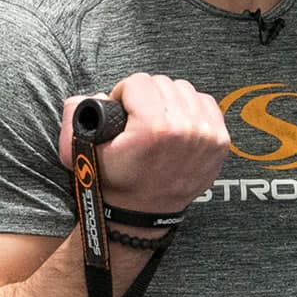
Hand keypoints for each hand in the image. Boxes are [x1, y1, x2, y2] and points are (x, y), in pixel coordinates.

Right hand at [57, 73, 229, 213]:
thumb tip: (99, 95)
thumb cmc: (114, 182)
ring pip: (184, 90)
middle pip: (162, 83)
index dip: (123, 95)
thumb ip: (76, 113)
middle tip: (138, 119)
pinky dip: (190, 108)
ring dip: (168, 101)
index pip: (138, 82)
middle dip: (146, 97)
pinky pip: (206, 103)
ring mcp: (206, 136)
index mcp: (153, 129)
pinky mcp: (220, 141)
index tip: (122, 113)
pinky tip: (177, 124)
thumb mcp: (82, 152)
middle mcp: (185, 129)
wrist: (142, 213)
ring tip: (157, 121)